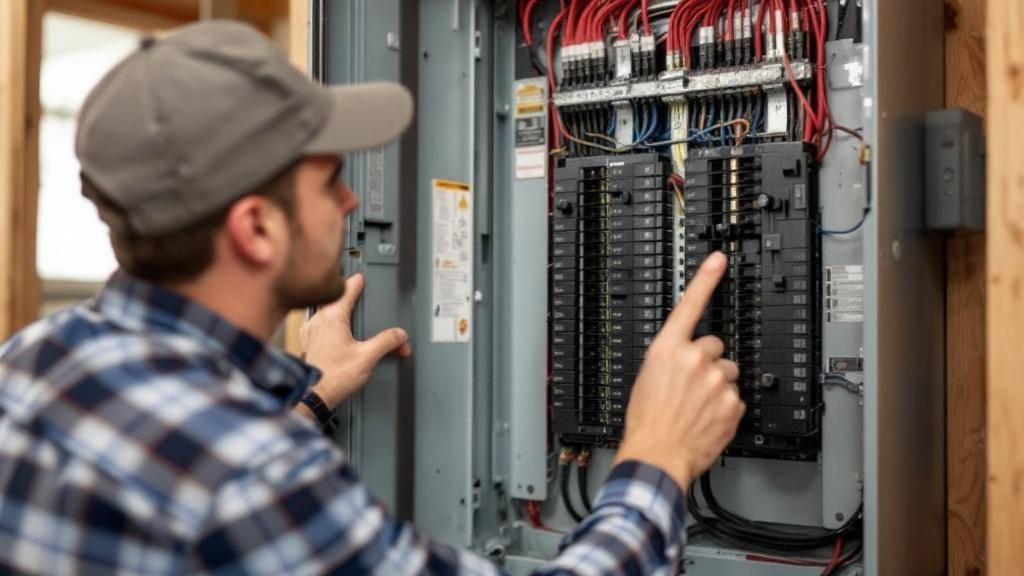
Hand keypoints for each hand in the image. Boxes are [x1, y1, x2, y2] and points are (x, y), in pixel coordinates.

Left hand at [299, 273, 411, 408]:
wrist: (312, 396)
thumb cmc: (332, 378)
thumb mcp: (368, 357)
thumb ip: (387, 342)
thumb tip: (399, 336)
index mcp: (332, 317)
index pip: (347, 289)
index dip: (358, 282)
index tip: (362, 277)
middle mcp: (318, 321)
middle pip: (335, 299)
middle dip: (349, 297)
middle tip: (358, 294)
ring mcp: (311, 332)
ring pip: (326, 313)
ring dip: (339, 312)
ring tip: (350, 316)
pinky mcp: (308, 344)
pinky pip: (320, 326)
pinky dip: (331, 326)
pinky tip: (338, 336)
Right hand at [613, 252, 744, 490]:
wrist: (657, 455)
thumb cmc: (646, 422)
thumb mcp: (647, 379)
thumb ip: (670, 360)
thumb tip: (685, 359)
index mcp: (667, 349)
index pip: (690, 305)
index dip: (706, 279)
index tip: (720, 260)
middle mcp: (695, 359)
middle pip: (715, 347)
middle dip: (708, 363)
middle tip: (691, 386)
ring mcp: (716, 380)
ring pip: (727, 373)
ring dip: (717, 386)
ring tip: (697, 407)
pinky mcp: (733, 402)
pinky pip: (735, 397)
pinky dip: (724, 408)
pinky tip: (706, 418)